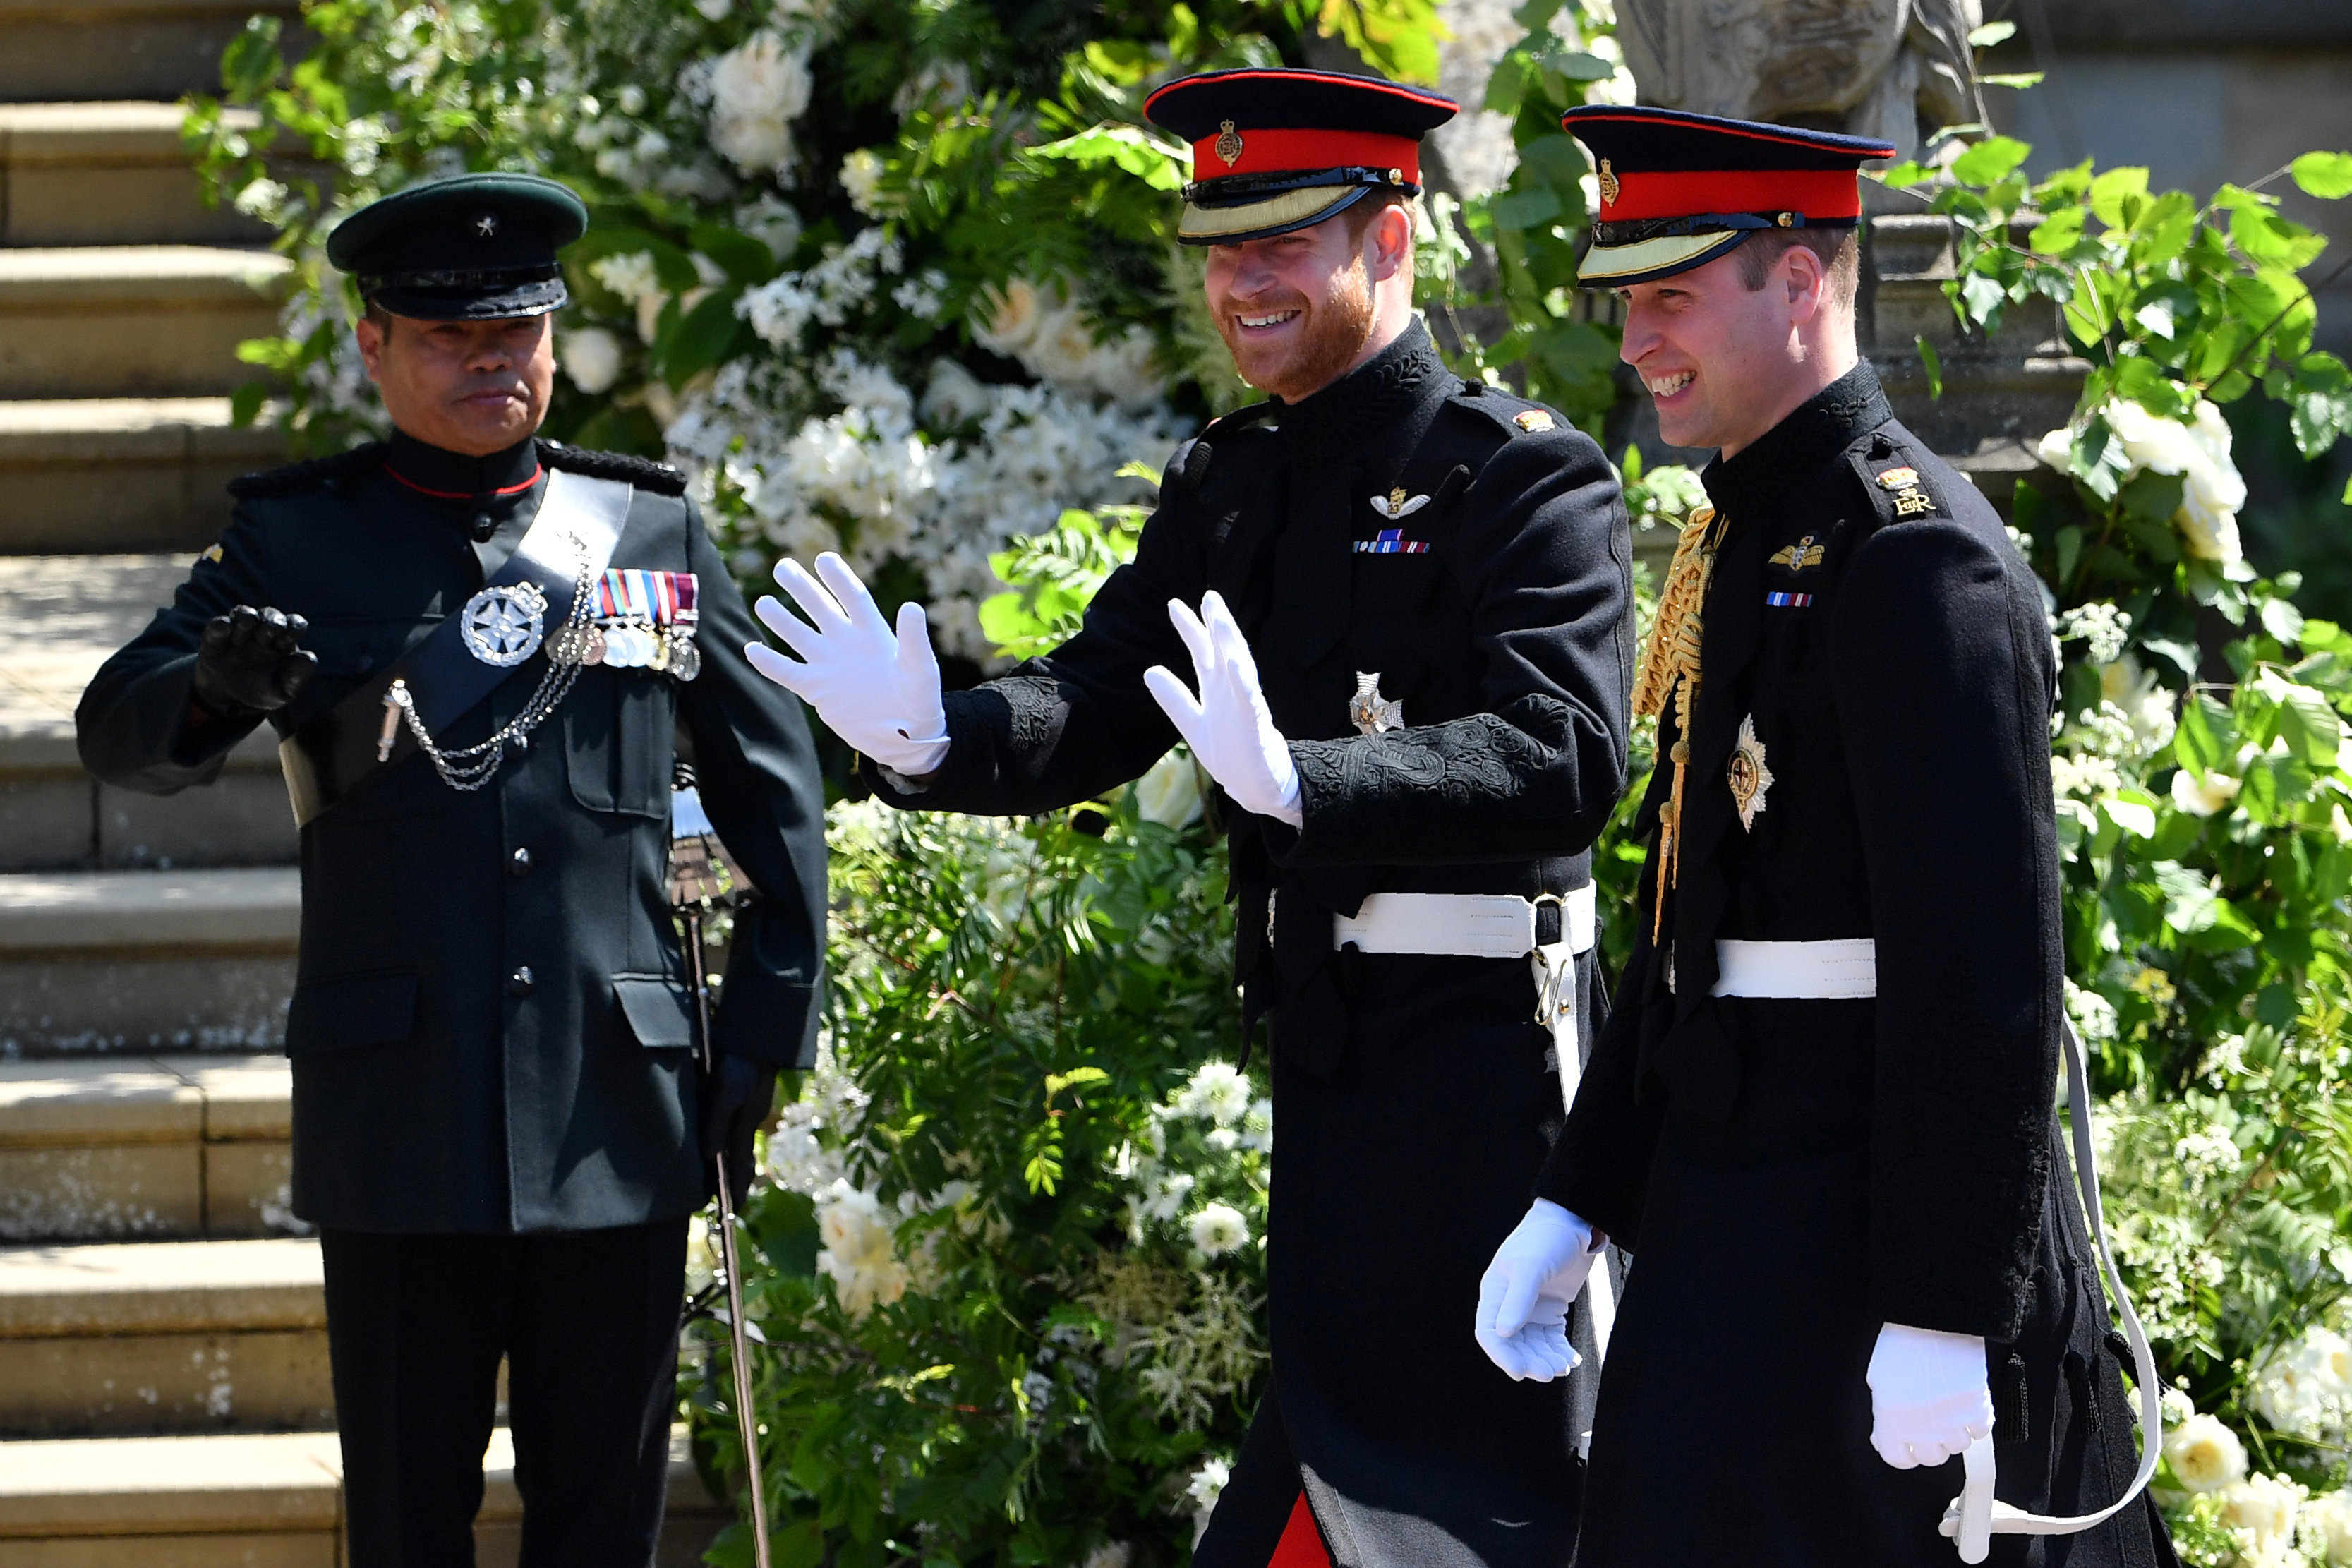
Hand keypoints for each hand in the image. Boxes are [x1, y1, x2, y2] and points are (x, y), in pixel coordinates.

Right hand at [193, 605, 315, 714]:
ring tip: (245, 632)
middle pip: (271, 615)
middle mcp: (263, 631)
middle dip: (272, 622)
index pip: (294, 624)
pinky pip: (217, 625)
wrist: (229, 698)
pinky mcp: (215, 637)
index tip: (289, 637)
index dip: (294, 626)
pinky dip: (221, 625)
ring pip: (245, 614)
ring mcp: (239, 632)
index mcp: (284, 641)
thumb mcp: (282, 691)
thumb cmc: (263, 690)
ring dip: (247, 619)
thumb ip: (298, 677)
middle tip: (268, 634)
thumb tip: (310, 658)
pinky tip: (225, 628)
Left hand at [700, 1053, 777, 1208]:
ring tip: (726, 1182)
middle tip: (731, 1204)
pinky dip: (731, 1145)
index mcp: (746, 1124)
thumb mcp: (726, 1092)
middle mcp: (749, 1121)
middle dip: (738, 1182)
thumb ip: (717, 1123)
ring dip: (735, 1166)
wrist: (755, 1037)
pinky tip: (723, 1145)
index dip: (736, 1189)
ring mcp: (749, 1110)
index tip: (733, 1211)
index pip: (740, 1165)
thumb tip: (710, 1157)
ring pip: (740, 1145)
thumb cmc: (739, 1064)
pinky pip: (737, 1130)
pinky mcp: (745, 1099)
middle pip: (743, 1159)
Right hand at [746, 552, 948, 776]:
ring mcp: (829, 665)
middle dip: (801, 588)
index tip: (823, 559)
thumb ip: (914, 640)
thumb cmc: (919, 701)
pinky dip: (770, 663)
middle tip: (783, 567)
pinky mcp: (817, 689)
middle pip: (820, 608)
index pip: (853, 598)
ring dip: (781, 620)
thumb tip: (912, 607)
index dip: (838, 578)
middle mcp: (847, 643)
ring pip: (799, 636)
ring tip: (763, 602)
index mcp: (873, 633)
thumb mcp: (920, 670)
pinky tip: (750, 649)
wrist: (905, 738)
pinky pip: (788, 672)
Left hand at [1142, 591, 1301, 827]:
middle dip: (1217, 624)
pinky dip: (1243, 682)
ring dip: (1231, 644)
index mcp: (1218, 691)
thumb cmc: (1232, 755)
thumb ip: (1174, 699)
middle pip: (1226, 652)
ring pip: (1241, 669)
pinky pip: (1250, 701)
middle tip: (1209, 596)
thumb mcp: (1193, 725)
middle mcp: (1234, 693)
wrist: (1258, 790)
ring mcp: (1246, 708)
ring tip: (1219, 619)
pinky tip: (1235, 664)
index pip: (1203, 653)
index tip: (1174, 604)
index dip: (1191, 629)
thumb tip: (1149, 670)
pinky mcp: (1256, 728)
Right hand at [1474, 1199, 1598, 1381]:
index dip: (1502, 1356)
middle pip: (1513, 1345)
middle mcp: (1509, 1305)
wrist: (1574, 1223)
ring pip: (1533, 1346)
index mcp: (1495, 1293)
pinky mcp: (1550, 1311)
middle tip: (1551, 1372)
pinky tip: (1571, 1359)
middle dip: (1530, 1361)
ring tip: (1564, 1366)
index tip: (1520, 1372)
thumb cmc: (1546, 1239)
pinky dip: (1559, 1352)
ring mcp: (1530, 1309)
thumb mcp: (1531, 1267)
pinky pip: (1551, 1340)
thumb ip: (1518, 1299)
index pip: (1489, 1333)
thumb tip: (1503, 1333)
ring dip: (1546, 1359)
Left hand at [1867, 1323, 1993, 1467]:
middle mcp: (1923, 1428)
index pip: (1898, 1458)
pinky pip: (1980, 1431)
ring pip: (1958, 1446)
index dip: (1903, 1452)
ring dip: (1954, 1432)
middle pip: (1932, 1457)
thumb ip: (1883, 1414)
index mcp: (1893, 1421)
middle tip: (1929, 1423)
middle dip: (1930, 1444)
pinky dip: (1976, 1423)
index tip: (1906, 1444)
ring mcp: (1953, 1421)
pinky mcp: (1978, 1409)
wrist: (1932, 1321)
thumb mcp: (1878, 1380)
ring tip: (1949, 1409)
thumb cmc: (1901, 1345)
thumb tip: (1882, 1438)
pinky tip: (1967, 1405)